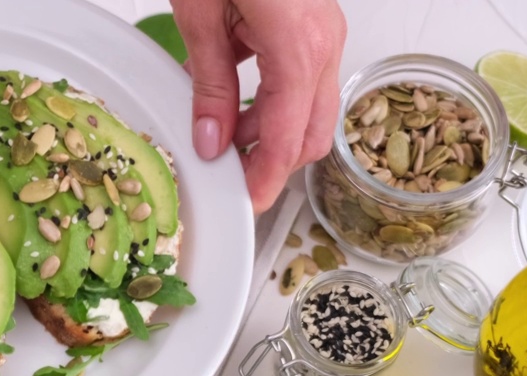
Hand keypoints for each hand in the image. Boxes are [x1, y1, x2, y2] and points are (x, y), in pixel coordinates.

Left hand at [172, 0, 345, 213]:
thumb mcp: (201, 15)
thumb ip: (209, 82)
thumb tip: (211, 140)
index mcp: (298, 48)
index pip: (287, 138)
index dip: (265, 180)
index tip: (245, 206)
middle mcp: (323, 43)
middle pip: (309, 133)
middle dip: (271, 163)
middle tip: (227, 177)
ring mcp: (325, 32)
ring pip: (306, 108)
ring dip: (265, 129)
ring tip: (217, 133)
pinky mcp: (314, 23)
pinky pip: (299, 78)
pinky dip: (268, 97)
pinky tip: (227, 94)